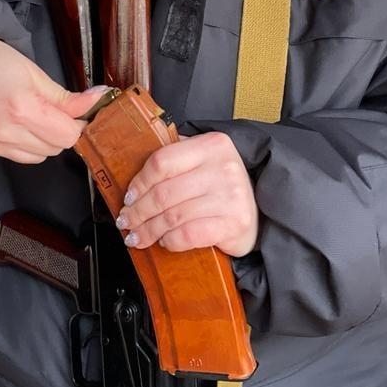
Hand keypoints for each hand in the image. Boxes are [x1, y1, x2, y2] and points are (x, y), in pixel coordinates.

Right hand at [0, 35, 105, 162]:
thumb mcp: (32, 70)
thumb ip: (65, 96)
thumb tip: (96, 102)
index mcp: (22, 109)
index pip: (68, 135)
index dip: (78, 122)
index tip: (78, 109)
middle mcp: (6, 132)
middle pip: (55, 148)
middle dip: (63, 131)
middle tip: (58, 110)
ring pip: (38, 157)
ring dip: (45, 140)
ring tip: (36, 116)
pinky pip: (17, 156)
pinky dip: (26, 144)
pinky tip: (18, 123)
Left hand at [115, 132, 258, 256]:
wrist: (260, 209)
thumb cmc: (223, 185)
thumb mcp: (204, 161)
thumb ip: (176, 160)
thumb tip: (133, 181)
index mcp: (212, 145)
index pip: (162, 162)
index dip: (139, 182)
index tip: (128, 197)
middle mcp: (223, 168)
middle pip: (164, 192)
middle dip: (138, 211)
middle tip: (126, 221)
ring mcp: (231, 196)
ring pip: (173, 216)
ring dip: (148, 230)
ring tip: (136, 236)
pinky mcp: (234, 223)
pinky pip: (189, 234)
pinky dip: (170, 241)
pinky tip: (164, 241)